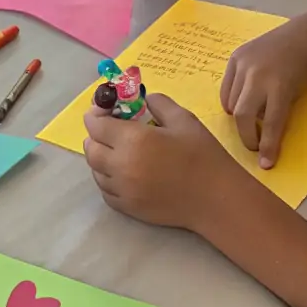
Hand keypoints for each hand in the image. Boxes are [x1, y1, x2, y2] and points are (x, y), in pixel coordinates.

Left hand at [84, 94, 242, 230]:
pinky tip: (124, 173)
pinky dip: (108, 179)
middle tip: (112, 129)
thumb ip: (159, 103)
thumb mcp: (183, 119)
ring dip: (101, 157)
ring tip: (119, 151)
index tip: (107, 109)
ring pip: (95, 171)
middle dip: (96, 135)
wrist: (216, 198)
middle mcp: (120, 166)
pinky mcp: (128, 208)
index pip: (96, 124)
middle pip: (91, 149)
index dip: (97, 113)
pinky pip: (105, 191)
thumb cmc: (202, 155)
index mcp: (133, 140)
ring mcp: (122, 190)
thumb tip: (144, 98)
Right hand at [221, 23, 306, 166]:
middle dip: (247, 137)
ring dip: (241, 118)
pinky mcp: (235, 57)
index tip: (265, 164)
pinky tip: (241, 104)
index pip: (271, 123)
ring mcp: (244, 64)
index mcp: (280, 87)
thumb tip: (259, 136)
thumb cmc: (303, 69)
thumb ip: (277, 113)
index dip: (268, 147)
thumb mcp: (296, 94)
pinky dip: (231, 101)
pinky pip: (226, 88)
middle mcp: (258, 75)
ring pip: (232, 103)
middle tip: (254, 146)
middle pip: (243, 115)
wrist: (302, 36)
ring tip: (252, 119)